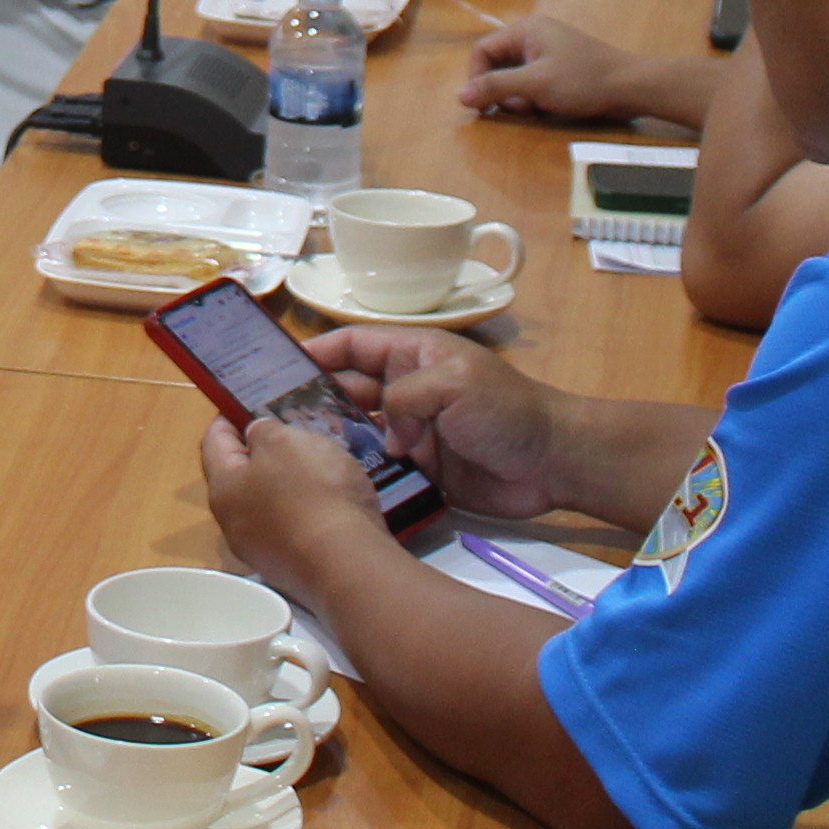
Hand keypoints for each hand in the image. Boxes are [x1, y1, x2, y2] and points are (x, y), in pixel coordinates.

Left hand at [197, 411, 389, 586]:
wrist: (350, 566)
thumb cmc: (312, 493)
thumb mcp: (284, 442)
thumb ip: (264, 431)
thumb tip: (256, 437)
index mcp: (223, 490)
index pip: (214, 443)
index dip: (228, 417)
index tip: (246, 402)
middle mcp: (235, 525)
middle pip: (242, 477)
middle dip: (263, 452)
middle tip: (290, 431)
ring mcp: (265, 553)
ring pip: (270, 504)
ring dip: (289, 482)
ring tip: (319, 462)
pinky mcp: (295, 570)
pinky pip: (296, 527)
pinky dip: (308, 509)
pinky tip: (333, 500)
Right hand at [299, 329, 582, 524]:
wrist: (554, 463)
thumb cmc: (508, 412)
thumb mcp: (454, 384)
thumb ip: (404, 397)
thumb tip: (384, 435)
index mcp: (414, 355)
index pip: (354, 345)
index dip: (317, 352)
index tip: (275, 366)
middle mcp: (408, 390)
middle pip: (349, 390)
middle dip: (313, 400)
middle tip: (273, 418)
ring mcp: (414, 431)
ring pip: (360, 432)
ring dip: (333, 440)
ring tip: (295, 452)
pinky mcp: (422, 469)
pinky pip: (381, 468)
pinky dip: (360, 474)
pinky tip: (334, 483)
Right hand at [457, 10, 694, 126]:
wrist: (632, 87)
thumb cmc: (584, 81)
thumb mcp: (536, 85)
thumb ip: (496, 87)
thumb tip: (459, 96)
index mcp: (526, 30)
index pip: (483, 50)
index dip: (477, 77)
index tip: (483, 104)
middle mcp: (535, 36)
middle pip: (499, 64)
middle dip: (503, 90)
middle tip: (520, 108)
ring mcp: (550, 52)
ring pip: (516, 76)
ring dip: (520, 97)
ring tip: (538, 108)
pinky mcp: (561, 68)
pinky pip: (534, 81)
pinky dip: (535, 97)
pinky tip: (550, 107)